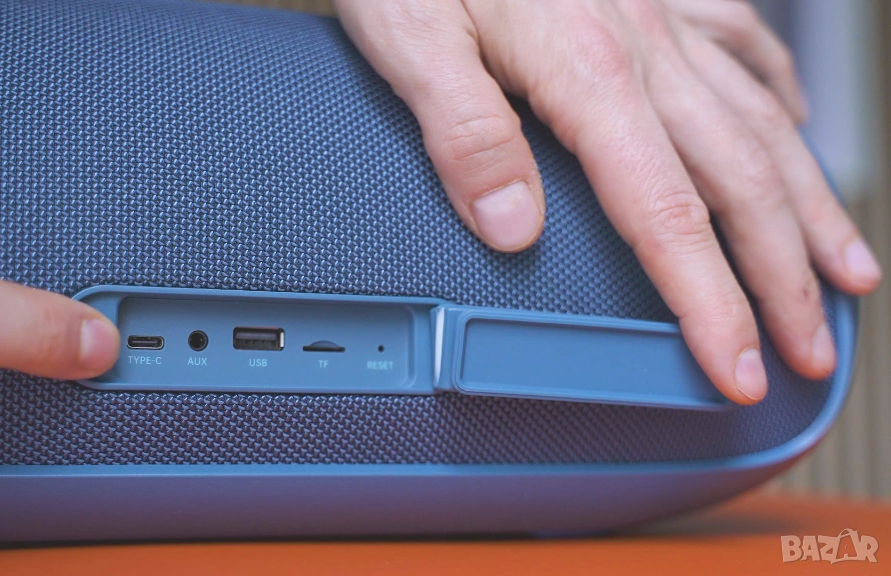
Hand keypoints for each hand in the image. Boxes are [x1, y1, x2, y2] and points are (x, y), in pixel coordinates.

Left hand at [335, 0, 881, 403]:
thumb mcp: (412, 40)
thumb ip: (466, 135)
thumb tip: (514, 231)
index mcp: (588, 72)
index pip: (665, 214)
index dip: (710, 303)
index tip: (737, 369)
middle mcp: (645, 46)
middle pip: (739, 182)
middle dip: (783, 280)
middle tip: (809, 353)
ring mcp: (660, 17)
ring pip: (761, 123)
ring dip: (810, 206)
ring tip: (848, 272)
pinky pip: (741, 45)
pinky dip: (776, 96)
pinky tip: (792, 128)